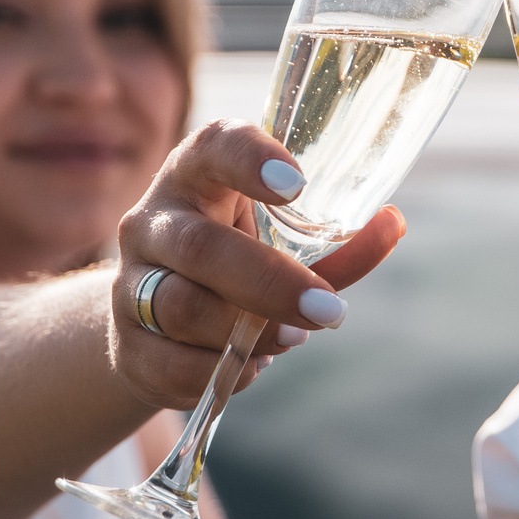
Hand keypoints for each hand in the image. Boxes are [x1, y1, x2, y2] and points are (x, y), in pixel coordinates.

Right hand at [112, 120, 403, 411]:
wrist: (154, 323)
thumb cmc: (236, 264)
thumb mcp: (283, 244)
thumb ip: (336, 242)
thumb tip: (394, 222)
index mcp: (195, 175)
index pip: (213, 146)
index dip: (252, 159)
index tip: (298, 184)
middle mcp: (153, 221)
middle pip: (199, 247)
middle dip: (271, 283)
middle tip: (329, 311)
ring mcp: (129, 282)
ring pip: (182, 309)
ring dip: (247, 333)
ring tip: (290, 338)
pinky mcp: (124, 343)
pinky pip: (173, 365)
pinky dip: (222, 372)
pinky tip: (249, 364)